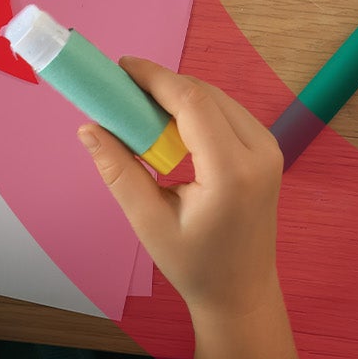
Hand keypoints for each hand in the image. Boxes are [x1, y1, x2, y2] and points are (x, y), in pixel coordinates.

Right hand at [80, 59, 284, 321]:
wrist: (241, 290)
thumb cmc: (194, 265)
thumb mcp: (149, 222)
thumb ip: (119, 171)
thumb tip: (88, 127)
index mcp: (232, 173)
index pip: (193, 103)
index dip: (155, 78)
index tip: (120, 68)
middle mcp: (260, 153)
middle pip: (206, 95)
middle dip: (162, 84)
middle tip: (121, 88)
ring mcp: (270, 149)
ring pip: (218, 98)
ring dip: (178, 94)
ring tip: (138, 103)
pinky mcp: (268, 149)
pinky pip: (228, 112)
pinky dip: (196, 108)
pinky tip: (168, 120)